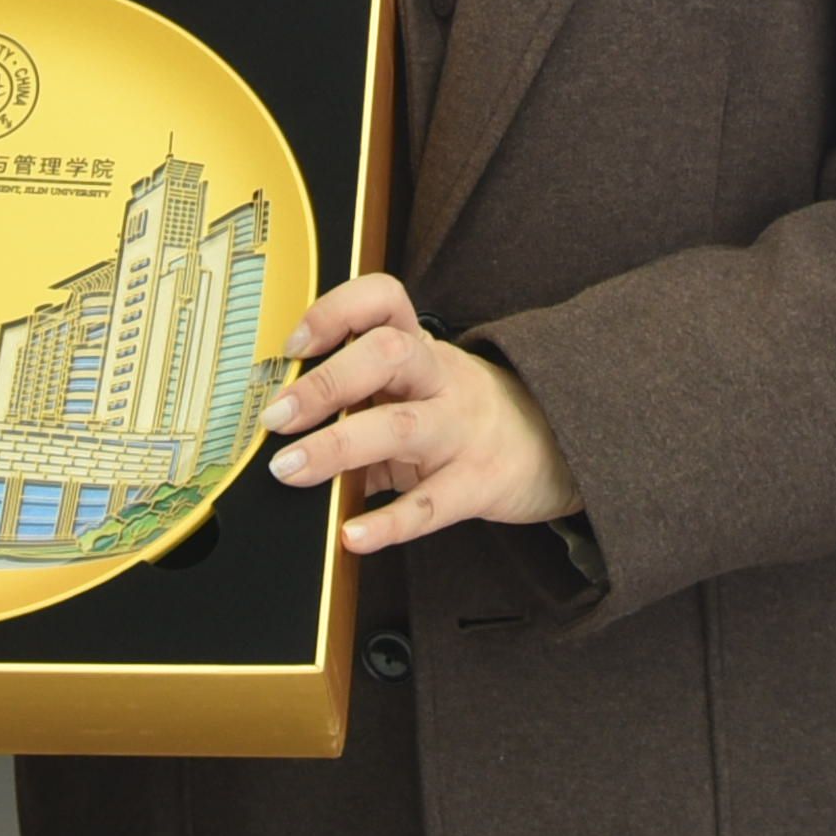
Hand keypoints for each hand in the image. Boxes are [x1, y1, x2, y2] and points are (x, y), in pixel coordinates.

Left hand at [259, 274, 576, 555]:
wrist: (557, 446)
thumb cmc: (466, 415)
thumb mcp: (419, 391)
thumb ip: (360, 404)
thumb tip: (284, 432)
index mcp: (422, 349)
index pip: (383, 300)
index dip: (336, 312)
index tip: (294, 345)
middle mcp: (441, 379)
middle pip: (388, 354)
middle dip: (327, 381)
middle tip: (278, 415)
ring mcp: (461, 429)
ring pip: (401, 426)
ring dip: (337, 446)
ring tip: (290, 469)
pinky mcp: (478, 483)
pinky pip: (431, 504)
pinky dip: (388, 522)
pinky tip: (352, 534)